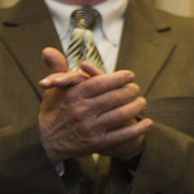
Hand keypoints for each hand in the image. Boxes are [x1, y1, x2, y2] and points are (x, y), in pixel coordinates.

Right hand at [37, 47, 150, 162]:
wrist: (45, 142)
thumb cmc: (53, 112)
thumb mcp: (53, 90)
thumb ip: (57, 69)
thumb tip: (48, 49)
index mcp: (73, 95)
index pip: (101, 82)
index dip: (119, 77)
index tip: (129, 75)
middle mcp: (82, 111)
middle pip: (115, 97)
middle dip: (130, 91)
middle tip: (136, 88)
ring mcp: (91, 128)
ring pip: (121, 114)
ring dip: (136, 107)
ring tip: (142, 101)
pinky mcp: (97, 143)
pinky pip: (122, 136)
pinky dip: (138, 129)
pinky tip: (148, 122)